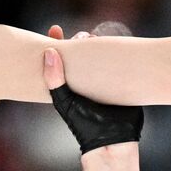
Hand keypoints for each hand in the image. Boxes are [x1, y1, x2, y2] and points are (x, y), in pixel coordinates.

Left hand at [43, 24, 143, 151]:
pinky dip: (117, 51)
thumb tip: (49, 52)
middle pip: (80, 52)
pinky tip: (115, 43)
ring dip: (97, 42)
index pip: (60, 57)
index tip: (56, 29)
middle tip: (80, 36)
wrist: (113, 141)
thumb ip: (54, 79)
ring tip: (94, 37)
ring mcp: (104, 80)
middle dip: (79, 39)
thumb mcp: (64, 101)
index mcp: (69, 83)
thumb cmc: (84, 124)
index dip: (57, 41)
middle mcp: (86, 79)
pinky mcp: (122, 82)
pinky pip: (119, 61)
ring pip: (100, 54)